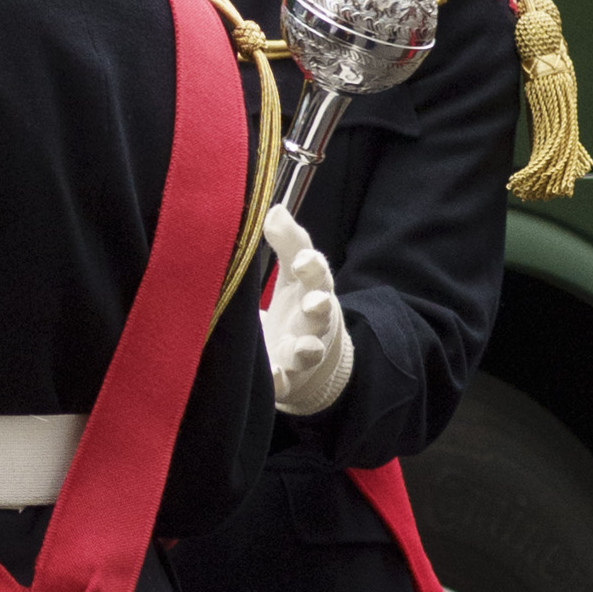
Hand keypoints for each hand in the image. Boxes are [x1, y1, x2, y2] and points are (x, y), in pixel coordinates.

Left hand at [257, 210, 353, 420]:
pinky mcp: (286, 378)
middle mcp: (311, 323)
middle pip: (320, 314)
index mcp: (313, 292)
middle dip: (319, 307)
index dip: (312, 267)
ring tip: (301, 347)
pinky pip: (285, 383)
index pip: (318, 275)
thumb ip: (288, 242)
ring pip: (308, 351)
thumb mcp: (294, 274)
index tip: (303, 260)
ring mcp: (300, 353)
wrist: (307, 361)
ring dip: (306, 348)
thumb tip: (274, 208)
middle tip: (314, 303)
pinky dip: (279, 381)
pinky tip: (272, 376)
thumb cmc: (298, 307)